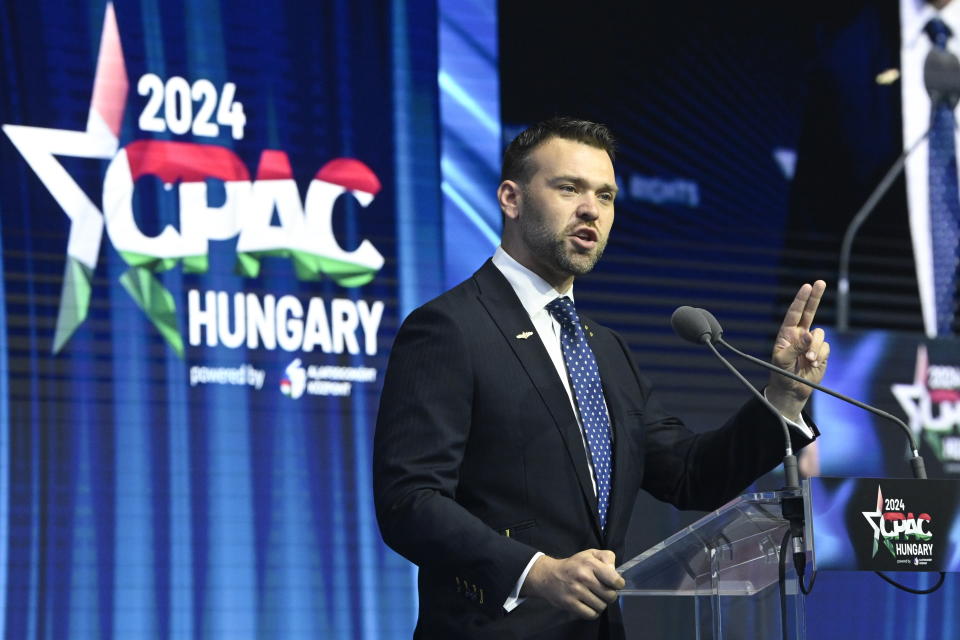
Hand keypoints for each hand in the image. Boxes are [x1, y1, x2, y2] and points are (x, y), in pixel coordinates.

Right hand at [521, 549, 624, 618]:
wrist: (548, 575)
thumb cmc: (573, 565)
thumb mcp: (590, 554)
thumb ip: (606, 557)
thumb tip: (616, 572)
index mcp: (590, 563)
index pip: (614, 580)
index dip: (618, 584)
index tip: (614, 584)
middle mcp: (584, 577)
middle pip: (610, 596)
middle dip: (610, 595)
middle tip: (603, 592)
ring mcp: (576, 591)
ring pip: (601, 606)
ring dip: (600, 604)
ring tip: (595, 598)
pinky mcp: (570, 604)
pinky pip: (591, 614)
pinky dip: (593, 612)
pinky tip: (589, 605)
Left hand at [766, 280, 829, 420]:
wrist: (792, 389)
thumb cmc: (781, 373)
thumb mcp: (782, 360)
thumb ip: (795, 347)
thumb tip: (809, 334)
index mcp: (787, 333)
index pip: (794, 313)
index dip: (800, 300)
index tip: (806, 286)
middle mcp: (800, 335)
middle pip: (809, 312)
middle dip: (815, 297)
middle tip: (820, 282)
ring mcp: (811, 343)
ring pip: (819, 334)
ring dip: (814, 346)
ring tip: (807, 359)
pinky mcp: (821, 352)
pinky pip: (825, 348)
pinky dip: (820, 355)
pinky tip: (813, 363)